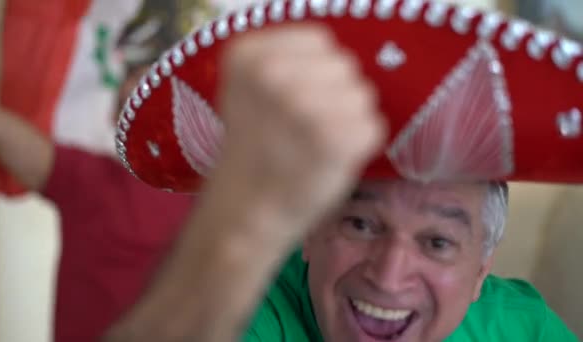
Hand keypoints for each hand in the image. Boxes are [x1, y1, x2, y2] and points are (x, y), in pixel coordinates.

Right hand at [209, 24, 387, 240]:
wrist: (244, 213)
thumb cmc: (253, 152)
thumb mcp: (251, 91)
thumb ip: (288, 63)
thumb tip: (340, 60)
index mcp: (248, 56)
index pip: (319, 41)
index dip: (316, 72)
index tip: (294, 101)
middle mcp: (275, 75)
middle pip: (344, 65)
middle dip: (333, 95)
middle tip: (305, 129)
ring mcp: (306, 107)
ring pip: (363, 95)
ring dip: (348, 120)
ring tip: (315, 145)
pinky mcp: (336, 140)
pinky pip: (373, 126)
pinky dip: (359, 146)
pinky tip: (328, 160)